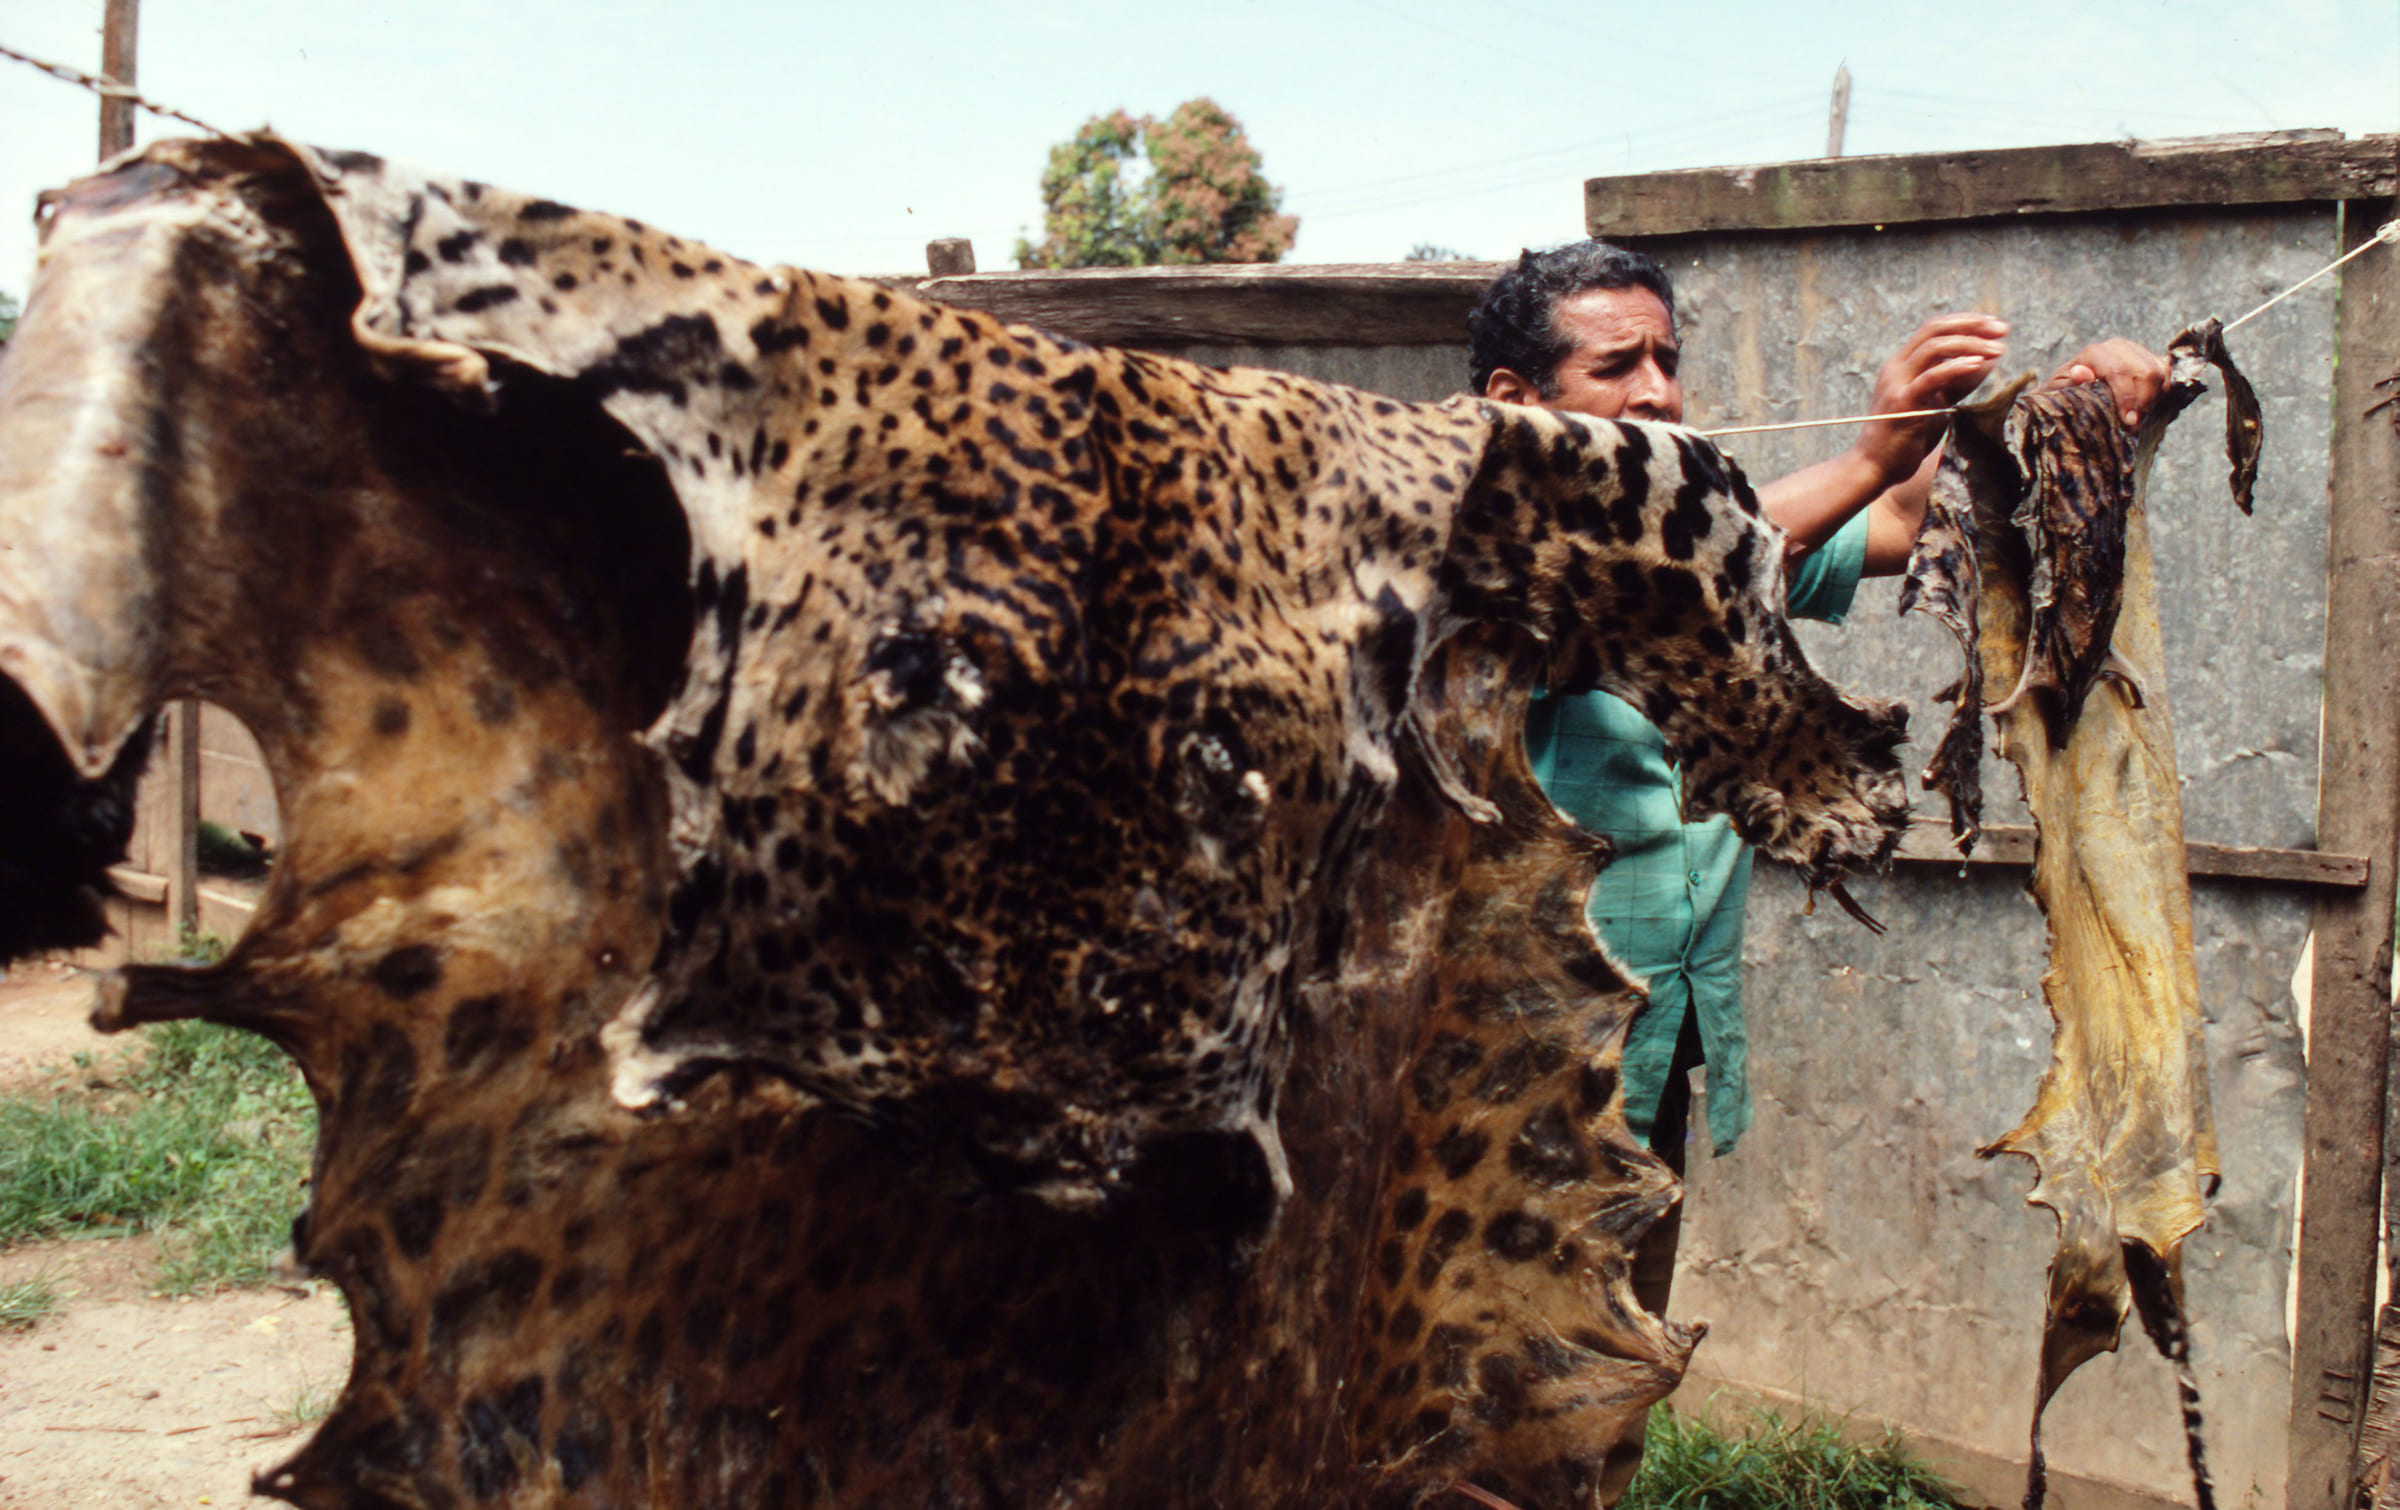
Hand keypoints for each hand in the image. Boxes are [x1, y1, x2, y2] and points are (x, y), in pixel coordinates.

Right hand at [1856, 314, 2007, 487]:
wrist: (1875, 467)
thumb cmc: (1907, 439)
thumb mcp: (1937, 404)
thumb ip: (1957, 383)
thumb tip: (1988, 361)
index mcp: (1902, 365)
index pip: (1935, 329)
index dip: (1967, 322)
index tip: (1996, 327)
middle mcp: (1896, 368)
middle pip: (1935, 330)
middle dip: (1972, 325)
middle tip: (2002, 330)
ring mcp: (1897, 384)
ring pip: (1934, 348)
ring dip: (1971, 344)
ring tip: (1998, 350)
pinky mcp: (1902, 403)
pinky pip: (1931, 377)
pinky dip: (1956, 367)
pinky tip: (1978, 364)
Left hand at [2046, 338, 2171, 427]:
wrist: (2071, 392)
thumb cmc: (2063, 396)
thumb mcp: (2059, 394)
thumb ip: (2069, 385)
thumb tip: (2080, 373)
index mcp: (2094, 352)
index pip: (2119, 371)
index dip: (2126, 398)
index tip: (2128, 422)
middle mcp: (2117, 346)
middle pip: (2146, 372)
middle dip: (2143, 402)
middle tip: (2133, 426)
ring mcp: (2135, 350)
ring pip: (2159, 372)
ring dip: (2153, 400)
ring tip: (2137, 420)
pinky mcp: (2148, 358)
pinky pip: (2166, 373)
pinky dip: (2161, 393)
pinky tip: (2145, 408)